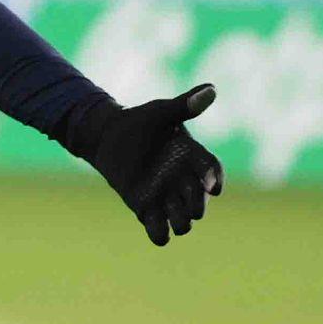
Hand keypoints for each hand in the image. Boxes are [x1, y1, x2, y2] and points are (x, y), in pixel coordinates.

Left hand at [80, 85, 224, 246]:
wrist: (108, 137)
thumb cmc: (138, 122)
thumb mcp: (160, 112)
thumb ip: (184, 106)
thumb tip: (211, 89)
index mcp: (192, 157)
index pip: (211, 171)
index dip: (214, 180)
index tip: (213, 188)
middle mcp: (183, 180)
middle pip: (200, 201)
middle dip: (198, 206)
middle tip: (191, 206)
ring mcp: (166, 197)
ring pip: (184, 221)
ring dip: (181, 222)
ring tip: (172, 216)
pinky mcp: (147, 209)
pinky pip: (159, 231)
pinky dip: (159, 234)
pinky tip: (154, 227)